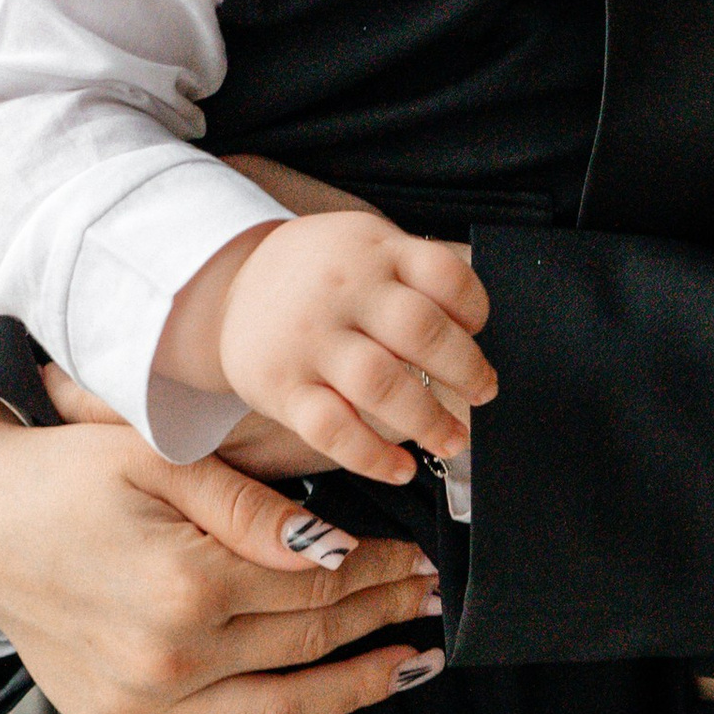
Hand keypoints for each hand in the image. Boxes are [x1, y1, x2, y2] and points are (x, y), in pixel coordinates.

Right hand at [0, 388, 446, 713]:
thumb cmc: (67, 476)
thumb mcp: (160, 458)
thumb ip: (252, 506)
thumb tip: (335, 547)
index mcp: (188, 582)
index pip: (317, 582)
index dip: (378, 570)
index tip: (417, 558)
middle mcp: (170, 657)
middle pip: (307, 641)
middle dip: (379, 616)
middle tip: (429, 598)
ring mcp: (142, 707)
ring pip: (278, 713)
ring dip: (354, 692)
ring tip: (410, 666)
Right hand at [212, 212, 497, 482]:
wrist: (230, 285)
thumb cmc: (320, 274)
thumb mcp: (366, 245)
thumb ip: (413, 275)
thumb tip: (474, 332)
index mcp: (374, 251)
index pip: (442, 275)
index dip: (474, 307)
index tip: (477, 330)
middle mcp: (342, 292)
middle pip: (418, 330)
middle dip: (465, 369)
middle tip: (483, 391)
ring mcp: (309, 341)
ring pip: (380, 384)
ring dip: (429, 420)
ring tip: (452, 439)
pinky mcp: (281, 387)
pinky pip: (333, 430)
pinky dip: (374, 457)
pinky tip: (400, 468)